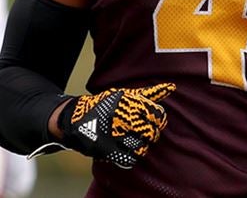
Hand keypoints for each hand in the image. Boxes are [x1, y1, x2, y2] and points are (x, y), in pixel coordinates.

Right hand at [57, 83, 175, 168]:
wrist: (75, 117)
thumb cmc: (105, 105)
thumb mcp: (125, 95)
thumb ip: (149, 94)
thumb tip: (172, 87)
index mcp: (129, 102)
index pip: (157, 114)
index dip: (158, 120)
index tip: (153, 121)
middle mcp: (122, 117)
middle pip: (151, 132)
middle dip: (150, 134)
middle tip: (144, 133)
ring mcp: (115, 134)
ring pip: (142, 147)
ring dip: (141, 146)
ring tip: (134, 141)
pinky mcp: (107, 149)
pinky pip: (130, 158)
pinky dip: (131, 156)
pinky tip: (126, 150)